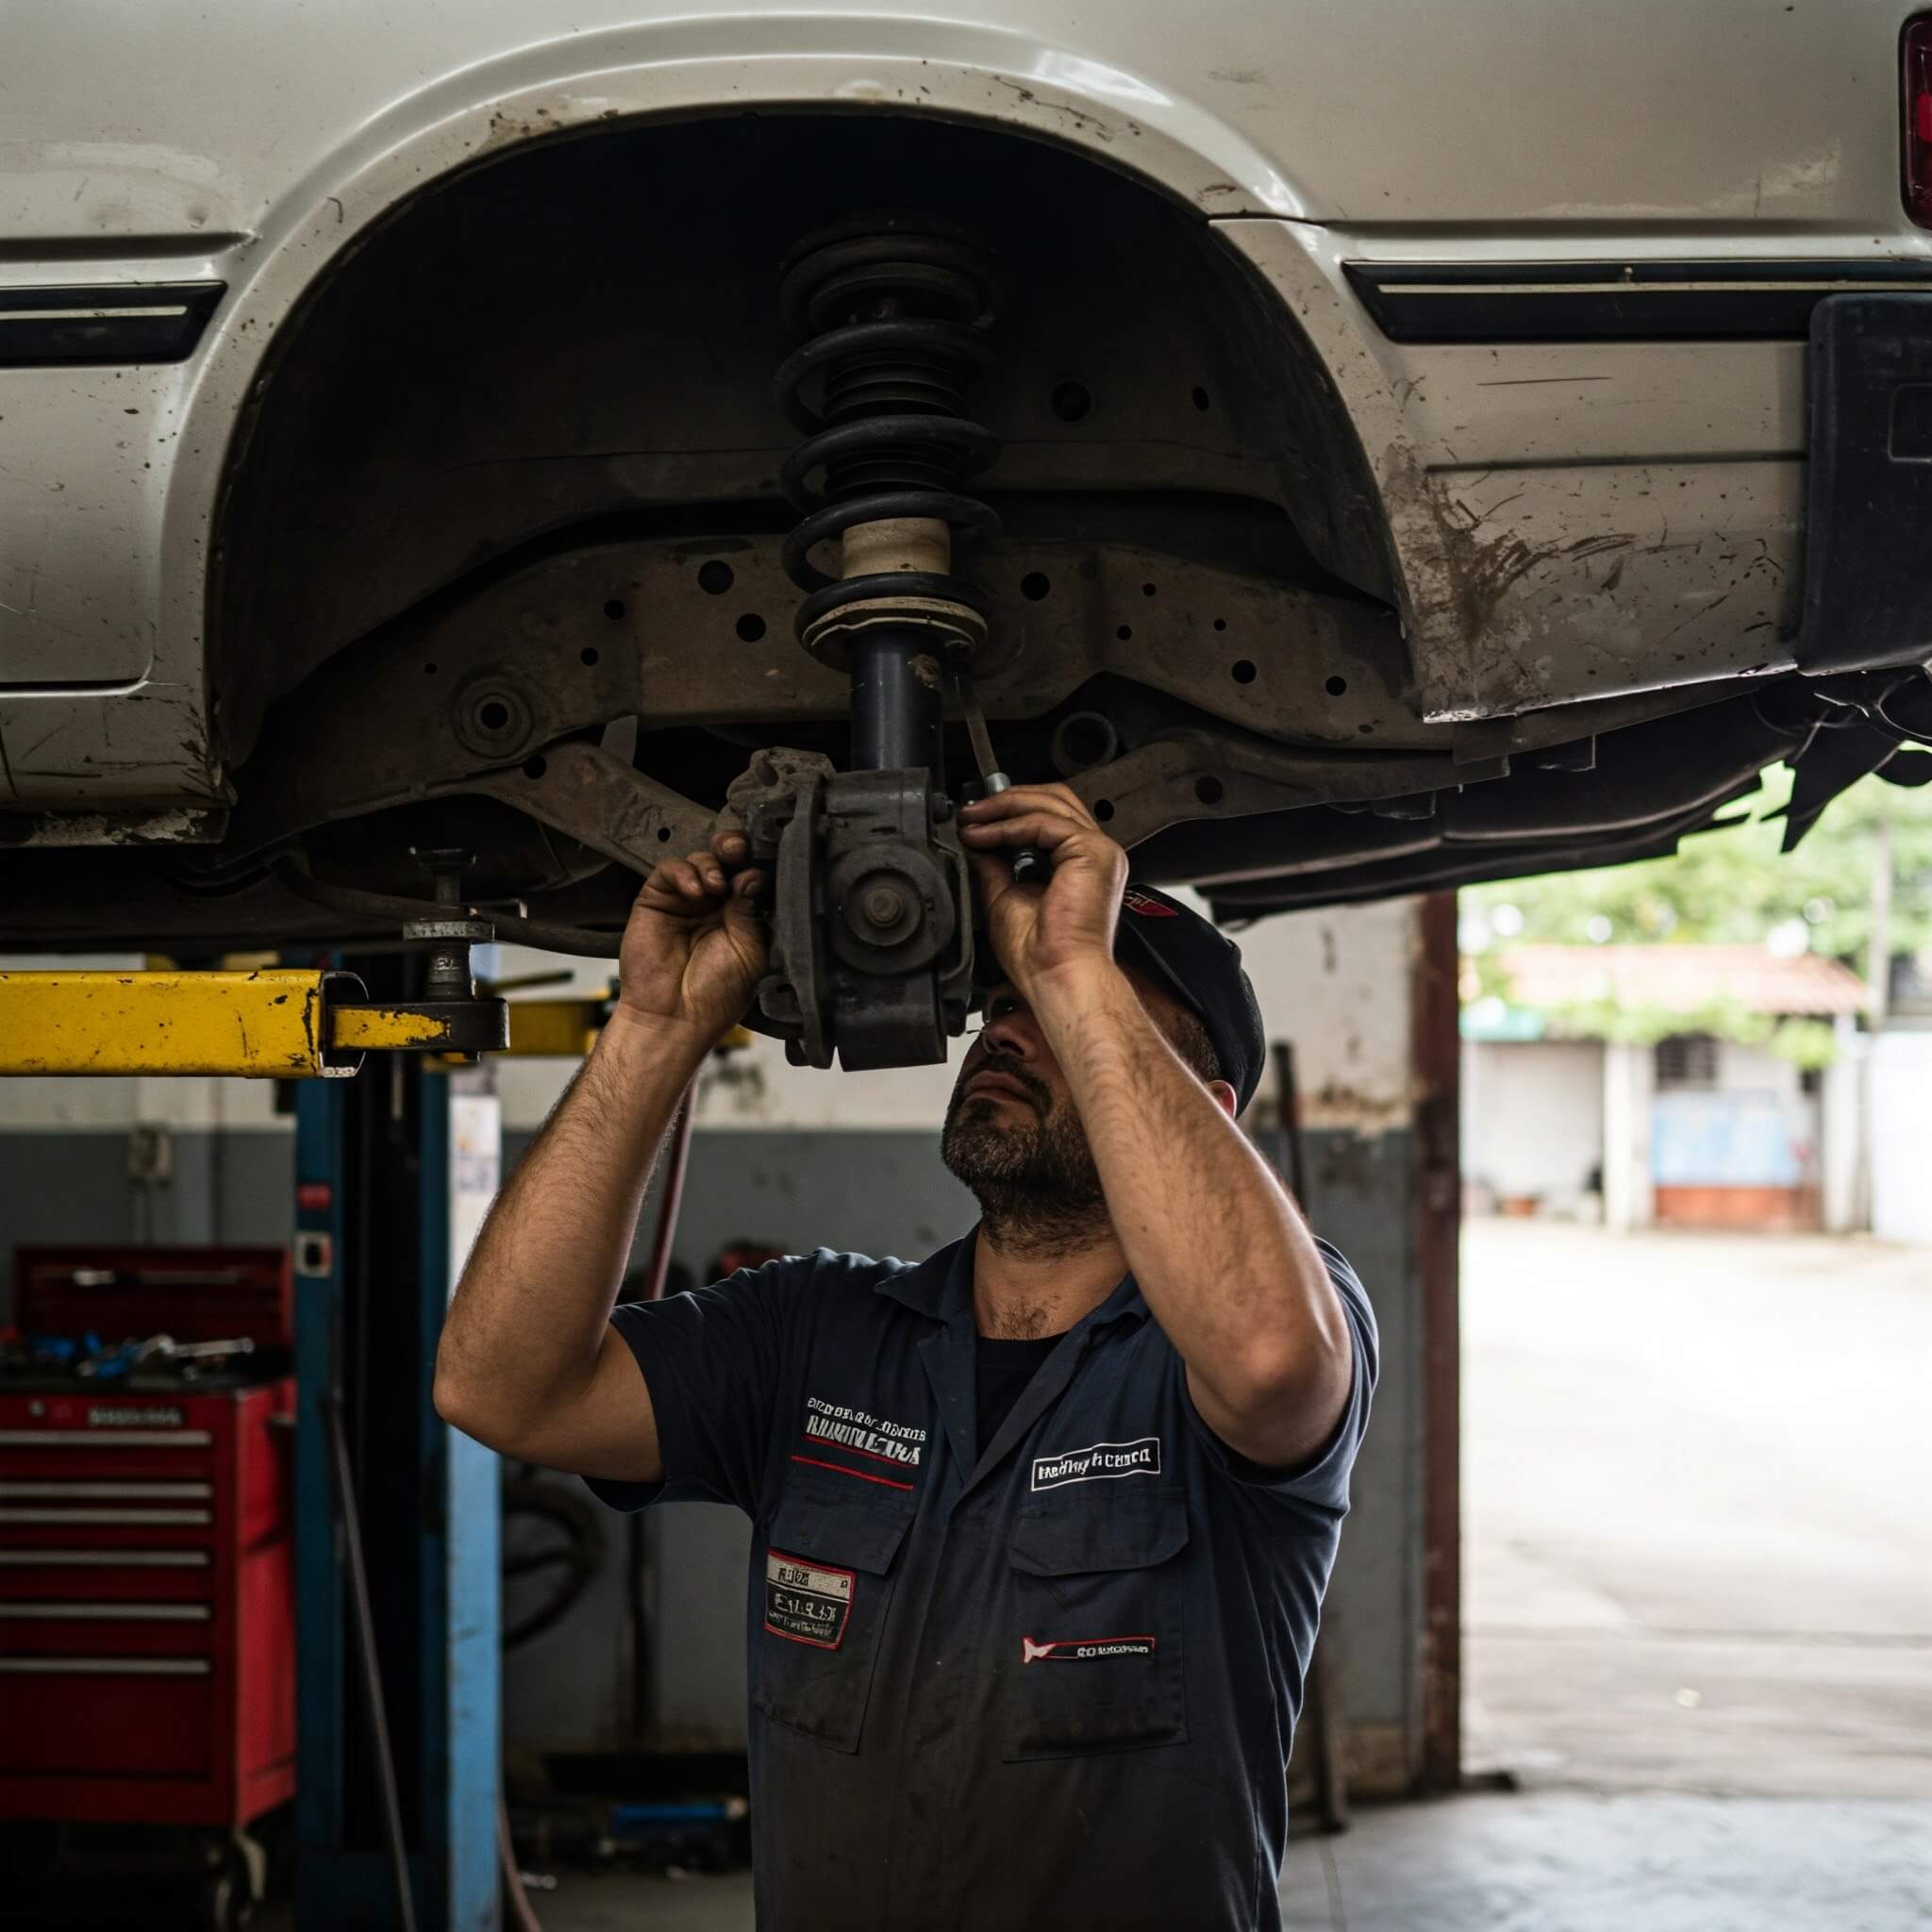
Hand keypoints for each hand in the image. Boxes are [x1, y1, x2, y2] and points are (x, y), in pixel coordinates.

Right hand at [615, 830, 767, 1042]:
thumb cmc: (716, 994)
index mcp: (743, 917)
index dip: (757, 864)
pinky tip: (695, 891)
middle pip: (726, 860)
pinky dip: (684, 872)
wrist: (674, 1017)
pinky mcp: (656, 900)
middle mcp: (716, 905)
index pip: (751, 876)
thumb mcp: (750, 951)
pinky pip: (670, 870)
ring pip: (700, 859)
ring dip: (711, 865)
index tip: (765, 862)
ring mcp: (686, 902)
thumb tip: (753, 874)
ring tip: (716, 887)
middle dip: (734, 847)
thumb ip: (751, 911)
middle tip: (738, 850)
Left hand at [956, 784, 1127, 993]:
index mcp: (1082, 865)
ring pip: (1050, 802)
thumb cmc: (1040, 954)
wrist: (1057, 975)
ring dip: (1003, 807)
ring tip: (971, 819)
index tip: (974, 819)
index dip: (1011, 812)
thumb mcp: (1004, 897)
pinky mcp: (1092, 850)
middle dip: (1007, 800)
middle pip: (1054, 800)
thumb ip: (996, 866)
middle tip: (970, 811)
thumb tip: (979, 841)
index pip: (1050, 817)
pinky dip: (1009, 824)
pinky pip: (1044, 822)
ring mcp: (1098, 849)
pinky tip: (984, 834)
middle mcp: (1095, 853)